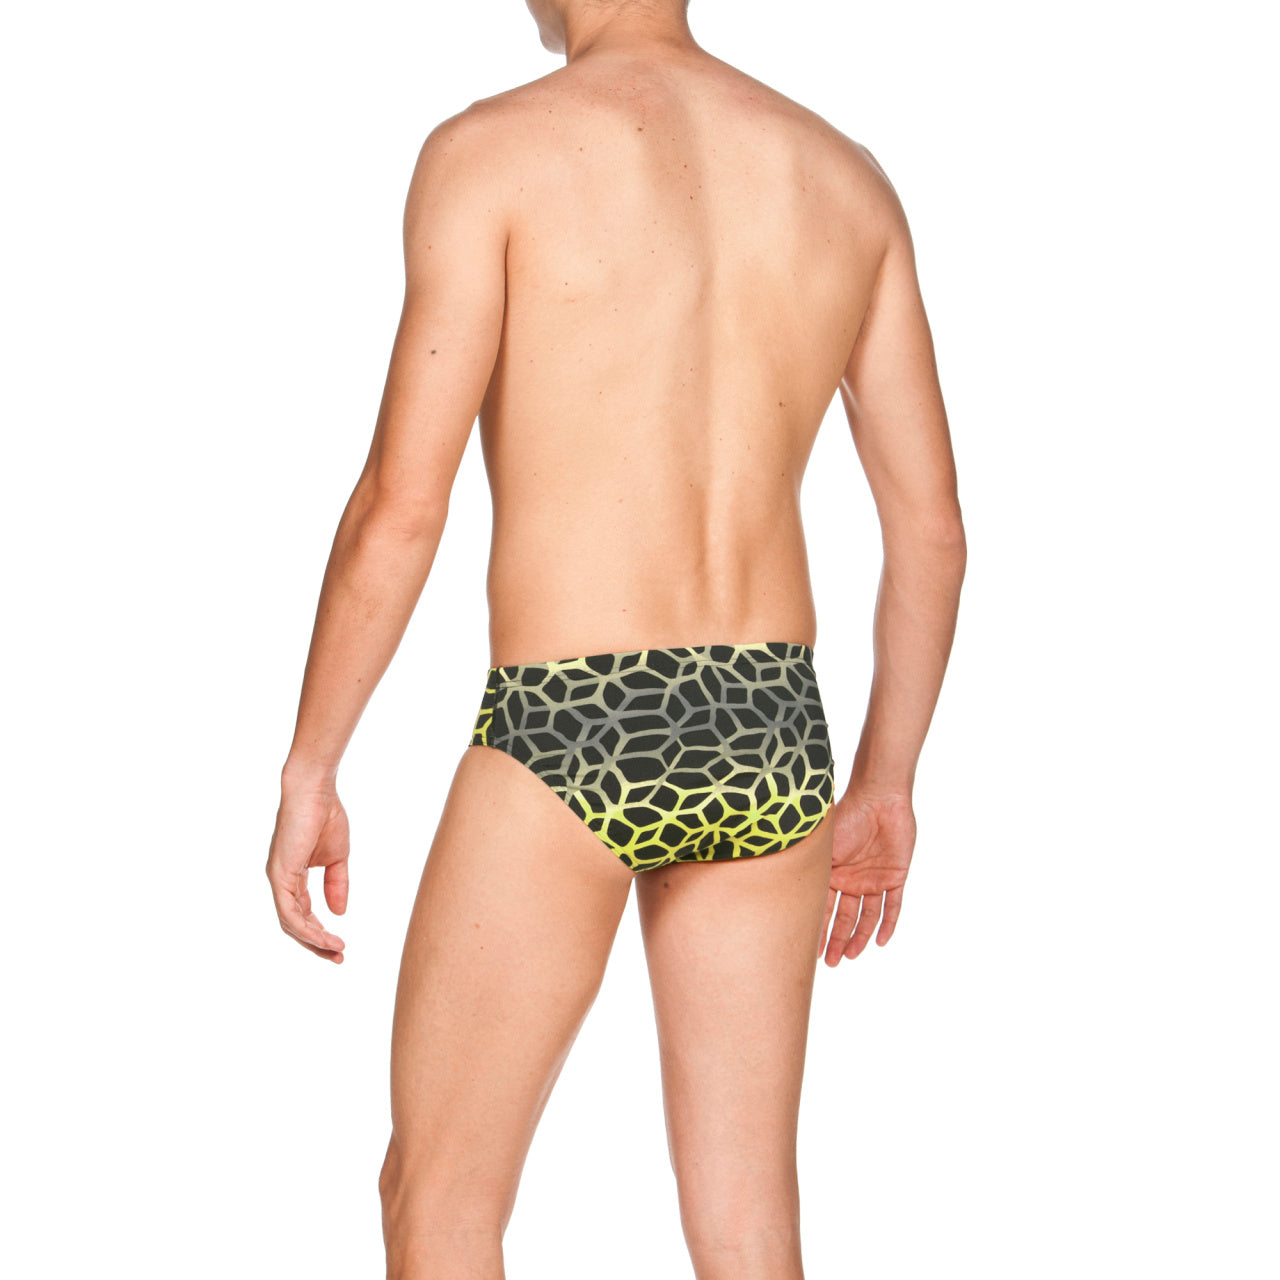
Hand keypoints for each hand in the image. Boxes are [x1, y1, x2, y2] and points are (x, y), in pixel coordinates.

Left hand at [265, 780, 349, 962]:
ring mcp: (278, 878)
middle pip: (294, 924)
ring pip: (291, 923)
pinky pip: (290, 912)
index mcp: (292, 876)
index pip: (303, 913)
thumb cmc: (325, 815)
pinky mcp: (280, 874)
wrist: (315, 790)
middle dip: (316, 944)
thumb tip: (338, 913)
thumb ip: (337, 884)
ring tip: (336, 950)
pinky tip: (324, 936)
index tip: (341, 945)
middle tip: (338, 957)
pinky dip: (307, 928)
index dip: (321, 932)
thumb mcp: (337, 857)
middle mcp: (281, 881)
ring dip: (314, 940)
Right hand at [819, 790, 915, 966]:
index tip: (808, 949)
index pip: (823, 907)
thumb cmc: (846, 816)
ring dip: (859, 937)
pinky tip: (880, 942)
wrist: (879, 799)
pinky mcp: (895, 877)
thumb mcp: (822, 847)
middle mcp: (851, 879)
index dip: (817, 928)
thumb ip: (809, 868)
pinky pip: (893, 906)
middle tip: (830, 963)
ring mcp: (874, 879)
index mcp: (832, 872)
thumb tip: (779, 885)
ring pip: (866, 916)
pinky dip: (887, 924)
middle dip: (837, 940)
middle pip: (844, 916)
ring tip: (850, 957)